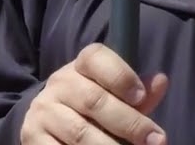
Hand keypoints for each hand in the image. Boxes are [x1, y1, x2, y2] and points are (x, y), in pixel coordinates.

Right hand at [23, 43, 168, 144]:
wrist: (48, 123)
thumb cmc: (92, 108)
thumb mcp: (114, 94)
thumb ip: (138, 92)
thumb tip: (161, 81)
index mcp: (81, 66)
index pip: (96, 58)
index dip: (120, 75)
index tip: (141, 96)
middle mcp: (59, 84)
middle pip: (94, 100)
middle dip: (130, 123)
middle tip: (155, 140)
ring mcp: (44, 112)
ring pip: (80, 132)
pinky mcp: (33, 139)